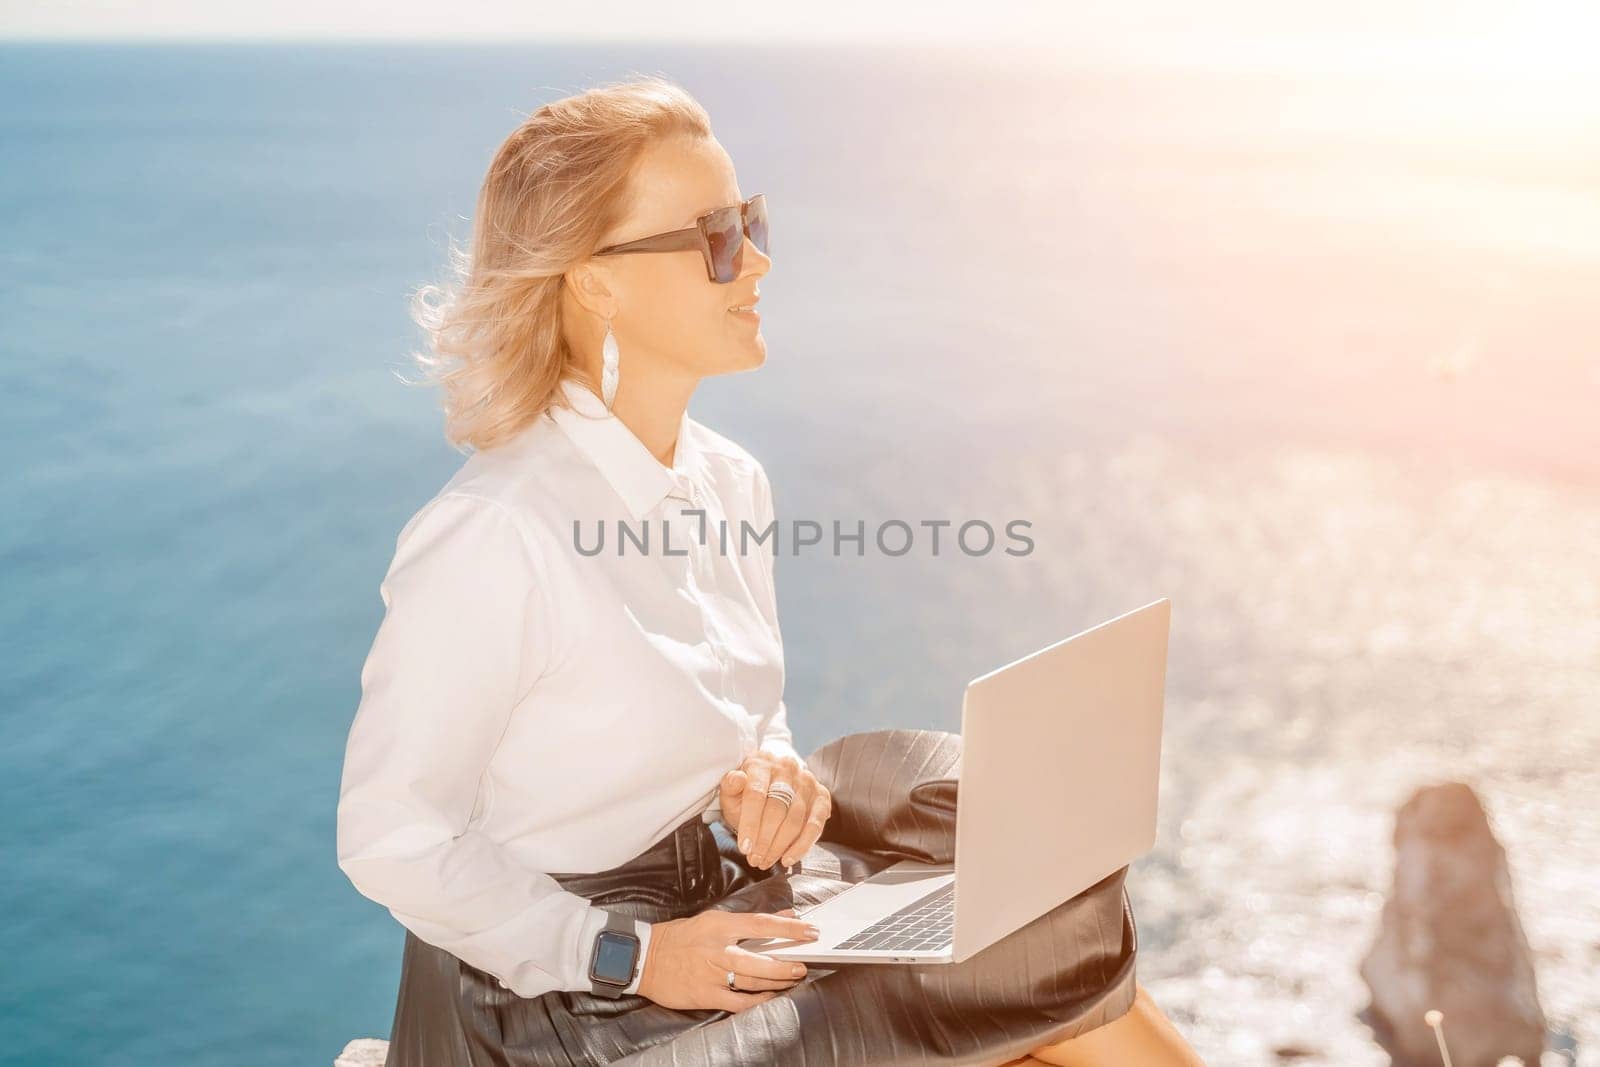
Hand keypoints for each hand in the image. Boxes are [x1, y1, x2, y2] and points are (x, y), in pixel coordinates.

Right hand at [636, 906, 819, 1010]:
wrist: (644, 958)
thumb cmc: (679, 937)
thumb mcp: (711, 920)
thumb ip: (746, 921)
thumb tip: (782, 916)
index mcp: (720, 925)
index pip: (762, 924)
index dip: (789, 928)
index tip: (810, 931)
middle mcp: (718, 949)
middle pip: (761, 958)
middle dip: (787, 963)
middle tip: (803, 964)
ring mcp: (712, 974)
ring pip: (753, 981)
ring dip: (777, 981)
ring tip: (792, 979)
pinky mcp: (706, 995)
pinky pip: (739, 1002)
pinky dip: (758, 1001)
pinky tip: (771, 997)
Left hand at [718, 750, 830, 870]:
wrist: (771, 784)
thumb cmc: (747, 793)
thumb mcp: (732, 791)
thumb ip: (730, 786)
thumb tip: (737, 779)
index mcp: (762, 764)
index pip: (756, 794)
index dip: (750, 823)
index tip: (745, 848)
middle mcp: (787, 768)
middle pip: (777, 809)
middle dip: (764, 840)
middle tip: (755, 860)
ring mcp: (807, 781)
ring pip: (795, 819)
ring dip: (780, 846)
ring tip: (766, 861)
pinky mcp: (821, 796)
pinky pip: (815, 824)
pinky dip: (802, 845)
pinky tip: (788, 858)